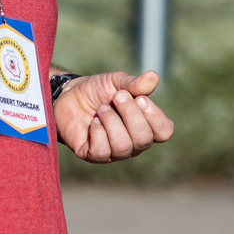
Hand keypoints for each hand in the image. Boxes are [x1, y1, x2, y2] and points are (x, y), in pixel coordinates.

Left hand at [53, 70, 173, 161]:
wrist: (69, 96)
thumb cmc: (98, 90)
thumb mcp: (116, 82)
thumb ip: (135, 83)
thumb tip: (153, 77)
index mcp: (145, 125)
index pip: (164, 132)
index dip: (155, 116)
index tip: (140, 98)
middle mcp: (134, 142)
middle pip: (144, 139)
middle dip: (130, 114)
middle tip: (116, 97)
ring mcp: (115, 152)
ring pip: (123, 146)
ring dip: (111, 122)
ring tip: (101, 109)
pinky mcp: (94, 155)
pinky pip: (103, 152)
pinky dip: (98, 132)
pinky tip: (93, 122)